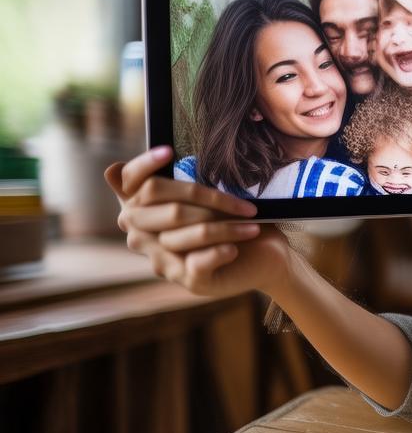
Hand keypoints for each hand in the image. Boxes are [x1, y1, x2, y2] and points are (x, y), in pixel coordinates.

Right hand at [105, 147, 288, 297]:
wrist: (263, 256)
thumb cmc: (233, 219)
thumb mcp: (213, 195)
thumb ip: (187, 178)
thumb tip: (160, 152)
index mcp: (144, 208)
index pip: (128, 181)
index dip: (143, 165)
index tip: (169, 151)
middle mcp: (143, 235)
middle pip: (168, 208)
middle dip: (210, 201)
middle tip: (247, 206)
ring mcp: (162, 259)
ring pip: (188, 234)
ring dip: (227, 228)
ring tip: (252, 224)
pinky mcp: (186, 281)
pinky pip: (198, 262)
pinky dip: (220, 252)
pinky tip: (234, 249)